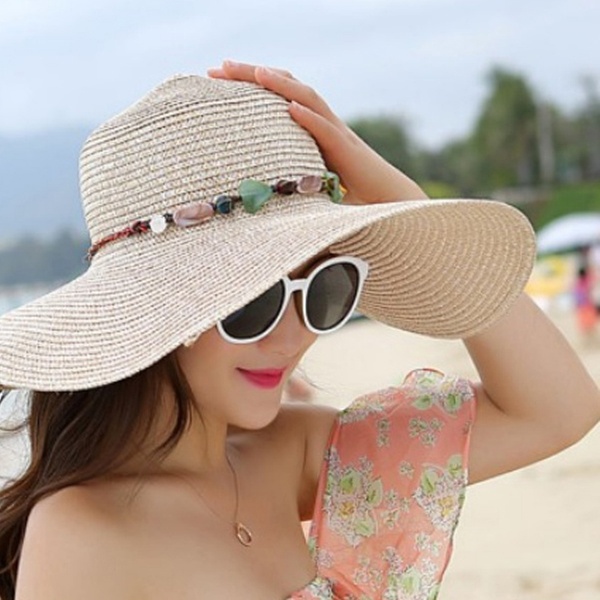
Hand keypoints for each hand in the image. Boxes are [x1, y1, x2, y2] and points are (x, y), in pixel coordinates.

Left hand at [207, 61, 426, 204]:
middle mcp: (322, 121)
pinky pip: (326, 130)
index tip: (217, 77)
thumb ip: (286, 171)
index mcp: (311, 126)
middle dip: (254, 73)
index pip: (278, 95)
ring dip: (281, 85)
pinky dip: (308, 118)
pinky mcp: (345, 150)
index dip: (250, 82)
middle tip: (220, 67)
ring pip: (308, 98)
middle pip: (288, 86)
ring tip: (256, 73)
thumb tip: (252, 183)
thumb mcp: (307, 176)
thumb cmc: (345, 193)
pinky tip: (289, 108)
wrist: (383, 200)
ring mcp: (335, 132)